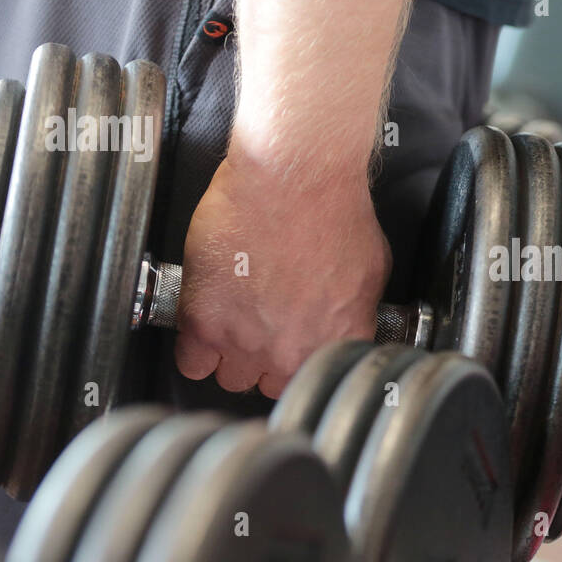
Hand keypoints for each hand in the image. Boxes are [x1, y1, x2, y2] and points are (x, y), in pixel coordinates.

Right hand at [174, 124, 389, 398]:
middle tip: (262, 326)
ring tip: (234, 320)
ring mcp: (247, 341)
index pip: (312, 381)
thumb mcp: (370, 270)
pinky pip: (191, 362)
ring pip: (230, 377)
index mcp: (337, 342)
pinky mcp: (205, 322)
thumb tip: (344, 320)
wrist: (293, 176)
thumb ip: (354, 311)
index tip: (292, 350)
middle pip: (270, 384)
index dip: (299, 363)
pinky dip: (195, 349)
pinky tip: (205, 326)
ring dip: (230, 354)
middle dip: (266, 359)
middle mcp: (293, 352)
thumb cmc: (333, 208)